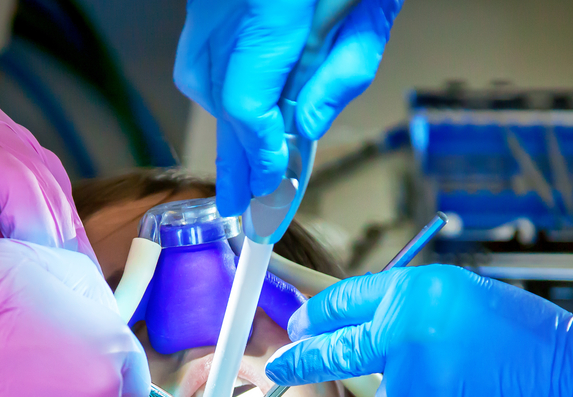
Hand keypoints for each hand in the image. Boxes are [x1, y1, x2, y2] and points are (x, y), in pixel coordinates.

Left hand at [0, 102, 93, 285]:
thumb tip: (23, 250)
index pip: (12, 176)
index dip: (32, 222)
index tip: (40, 269)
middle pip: (41, 181)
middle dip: (52, 235)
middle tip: (60, 283)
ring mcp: (14, 136)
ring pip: (57, 187)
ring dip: (63, 233)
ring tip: (65, 278)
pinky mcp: (31, 154)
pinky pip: (59, 191)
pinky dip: (63, 226)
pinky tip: (65, 261)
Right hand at [176, 0, 401, 214]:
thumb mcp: (372, 4)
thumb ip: (342, 68)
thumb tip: (305, 126)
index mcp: (270, 9)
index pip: (247, 103)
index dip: (257, 152)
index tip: (267, 186)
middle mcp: (227, 2)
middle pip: (215, 92)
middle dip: (233, 151)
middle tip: (241, 201)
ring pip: (200, 69)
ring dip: (227, 116)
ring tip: (243, 162)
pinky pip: (203, 45)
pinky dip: (221, 78)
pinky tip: (246, 103)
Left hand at [265, 265, 572, 396]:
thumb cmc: (546, 348)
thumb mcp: (478, 303)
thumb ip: (421, 312)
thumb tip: (380, 328)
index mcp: (421, 291)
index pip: (349, 298)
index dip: (319, 312)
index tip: (300, 322)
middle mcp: (406, 333)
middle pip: (338, 349)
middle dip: (303, 358)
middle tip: (280, 363)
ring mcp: (411, 386)